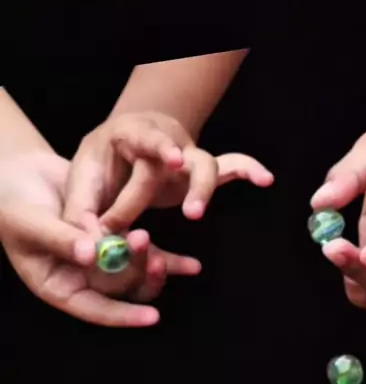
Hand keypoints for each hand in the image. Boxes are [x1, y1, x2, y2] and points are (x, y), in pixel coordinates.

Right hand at [0, 151, 200, 326]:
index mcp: (58, 286)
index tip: (151, 316)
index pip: (94, 309)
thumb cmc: (14, 204)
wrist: (18, 175)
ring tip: (166, 255)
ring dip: (153, 266)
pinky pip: (143, 254)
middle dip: (137, 272)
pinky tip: (191, 266)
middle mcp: (82, 280)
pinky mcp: (115, 240)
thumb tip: (91, 254)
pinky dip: (167, 258)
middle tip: (149, 249)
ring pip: (135, 274)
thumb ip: (61, 239)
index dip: (122, 316)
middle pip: (119, 289)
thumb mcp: (33, 223)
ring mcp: (101, 262)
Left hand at [63, 110, 273, 232]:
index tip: (172, 159)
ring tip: (198, 214)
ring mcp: (185, 157)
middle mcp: (163, 143)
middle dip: (182, 187)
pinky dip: (249, 170)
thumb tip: (91, 249)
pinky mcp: (199, 173)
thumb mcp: (81, 185)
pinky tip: (265, 179)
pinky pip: (231, 167)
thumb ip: (82, 216)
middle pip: (182, 158)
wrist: (120, 148)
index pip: (146, 140)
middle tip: (190, 212)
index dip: (159, 151)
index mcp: (129, 135)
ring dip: (206, 188)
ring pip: (206, 164)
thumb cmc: (98, 168)